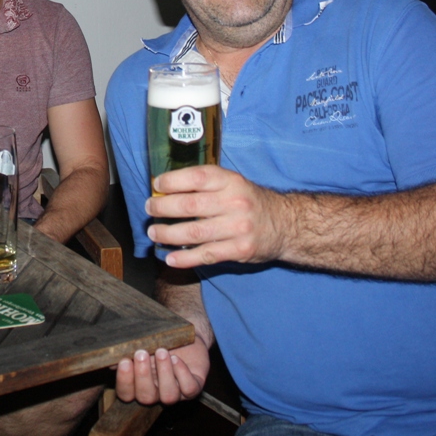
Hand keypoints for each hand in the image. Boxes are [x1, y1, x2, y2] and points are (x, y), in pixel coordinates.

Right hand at [114, 340, 208, 404]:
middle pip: (146, 398)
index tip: (124, 361)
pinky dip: (182, 373)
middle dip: (143, 376)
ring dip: (164, 374)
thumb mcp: (139, 343)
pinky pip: (189, 389)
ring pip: (168, 396)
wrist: (182, 332)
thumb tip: (109, 359)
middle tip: (141, 353)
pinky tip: (176, 358)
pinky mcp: (194, 386)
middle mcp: (156, 393)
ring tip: (162, 351)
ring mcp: (176, 392)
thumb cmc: (157, 339)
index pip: (126, 394)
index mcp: (139, 385)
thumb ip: (124, 352)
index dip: (124, 381)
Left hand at [148, 165, 288, 268]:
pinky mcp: (240, 250)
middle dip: (163, 208)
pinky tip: (170, 258)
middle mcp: (235, 202)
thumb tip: (166, 189)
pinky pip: (206, 255)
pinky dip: (185, 258)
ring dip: (168, 234)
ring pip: (194, 233)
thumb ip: (206, 185)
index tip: (157, 185)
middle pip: (190, 205)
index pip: (197, 177)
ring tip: (154, 233)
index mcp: (231, 181)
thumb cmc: (249, 201)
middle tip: (150, 210)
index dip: (173, 181)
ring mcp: (238, 227)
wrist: (285, 224)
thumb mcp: (233, 183)